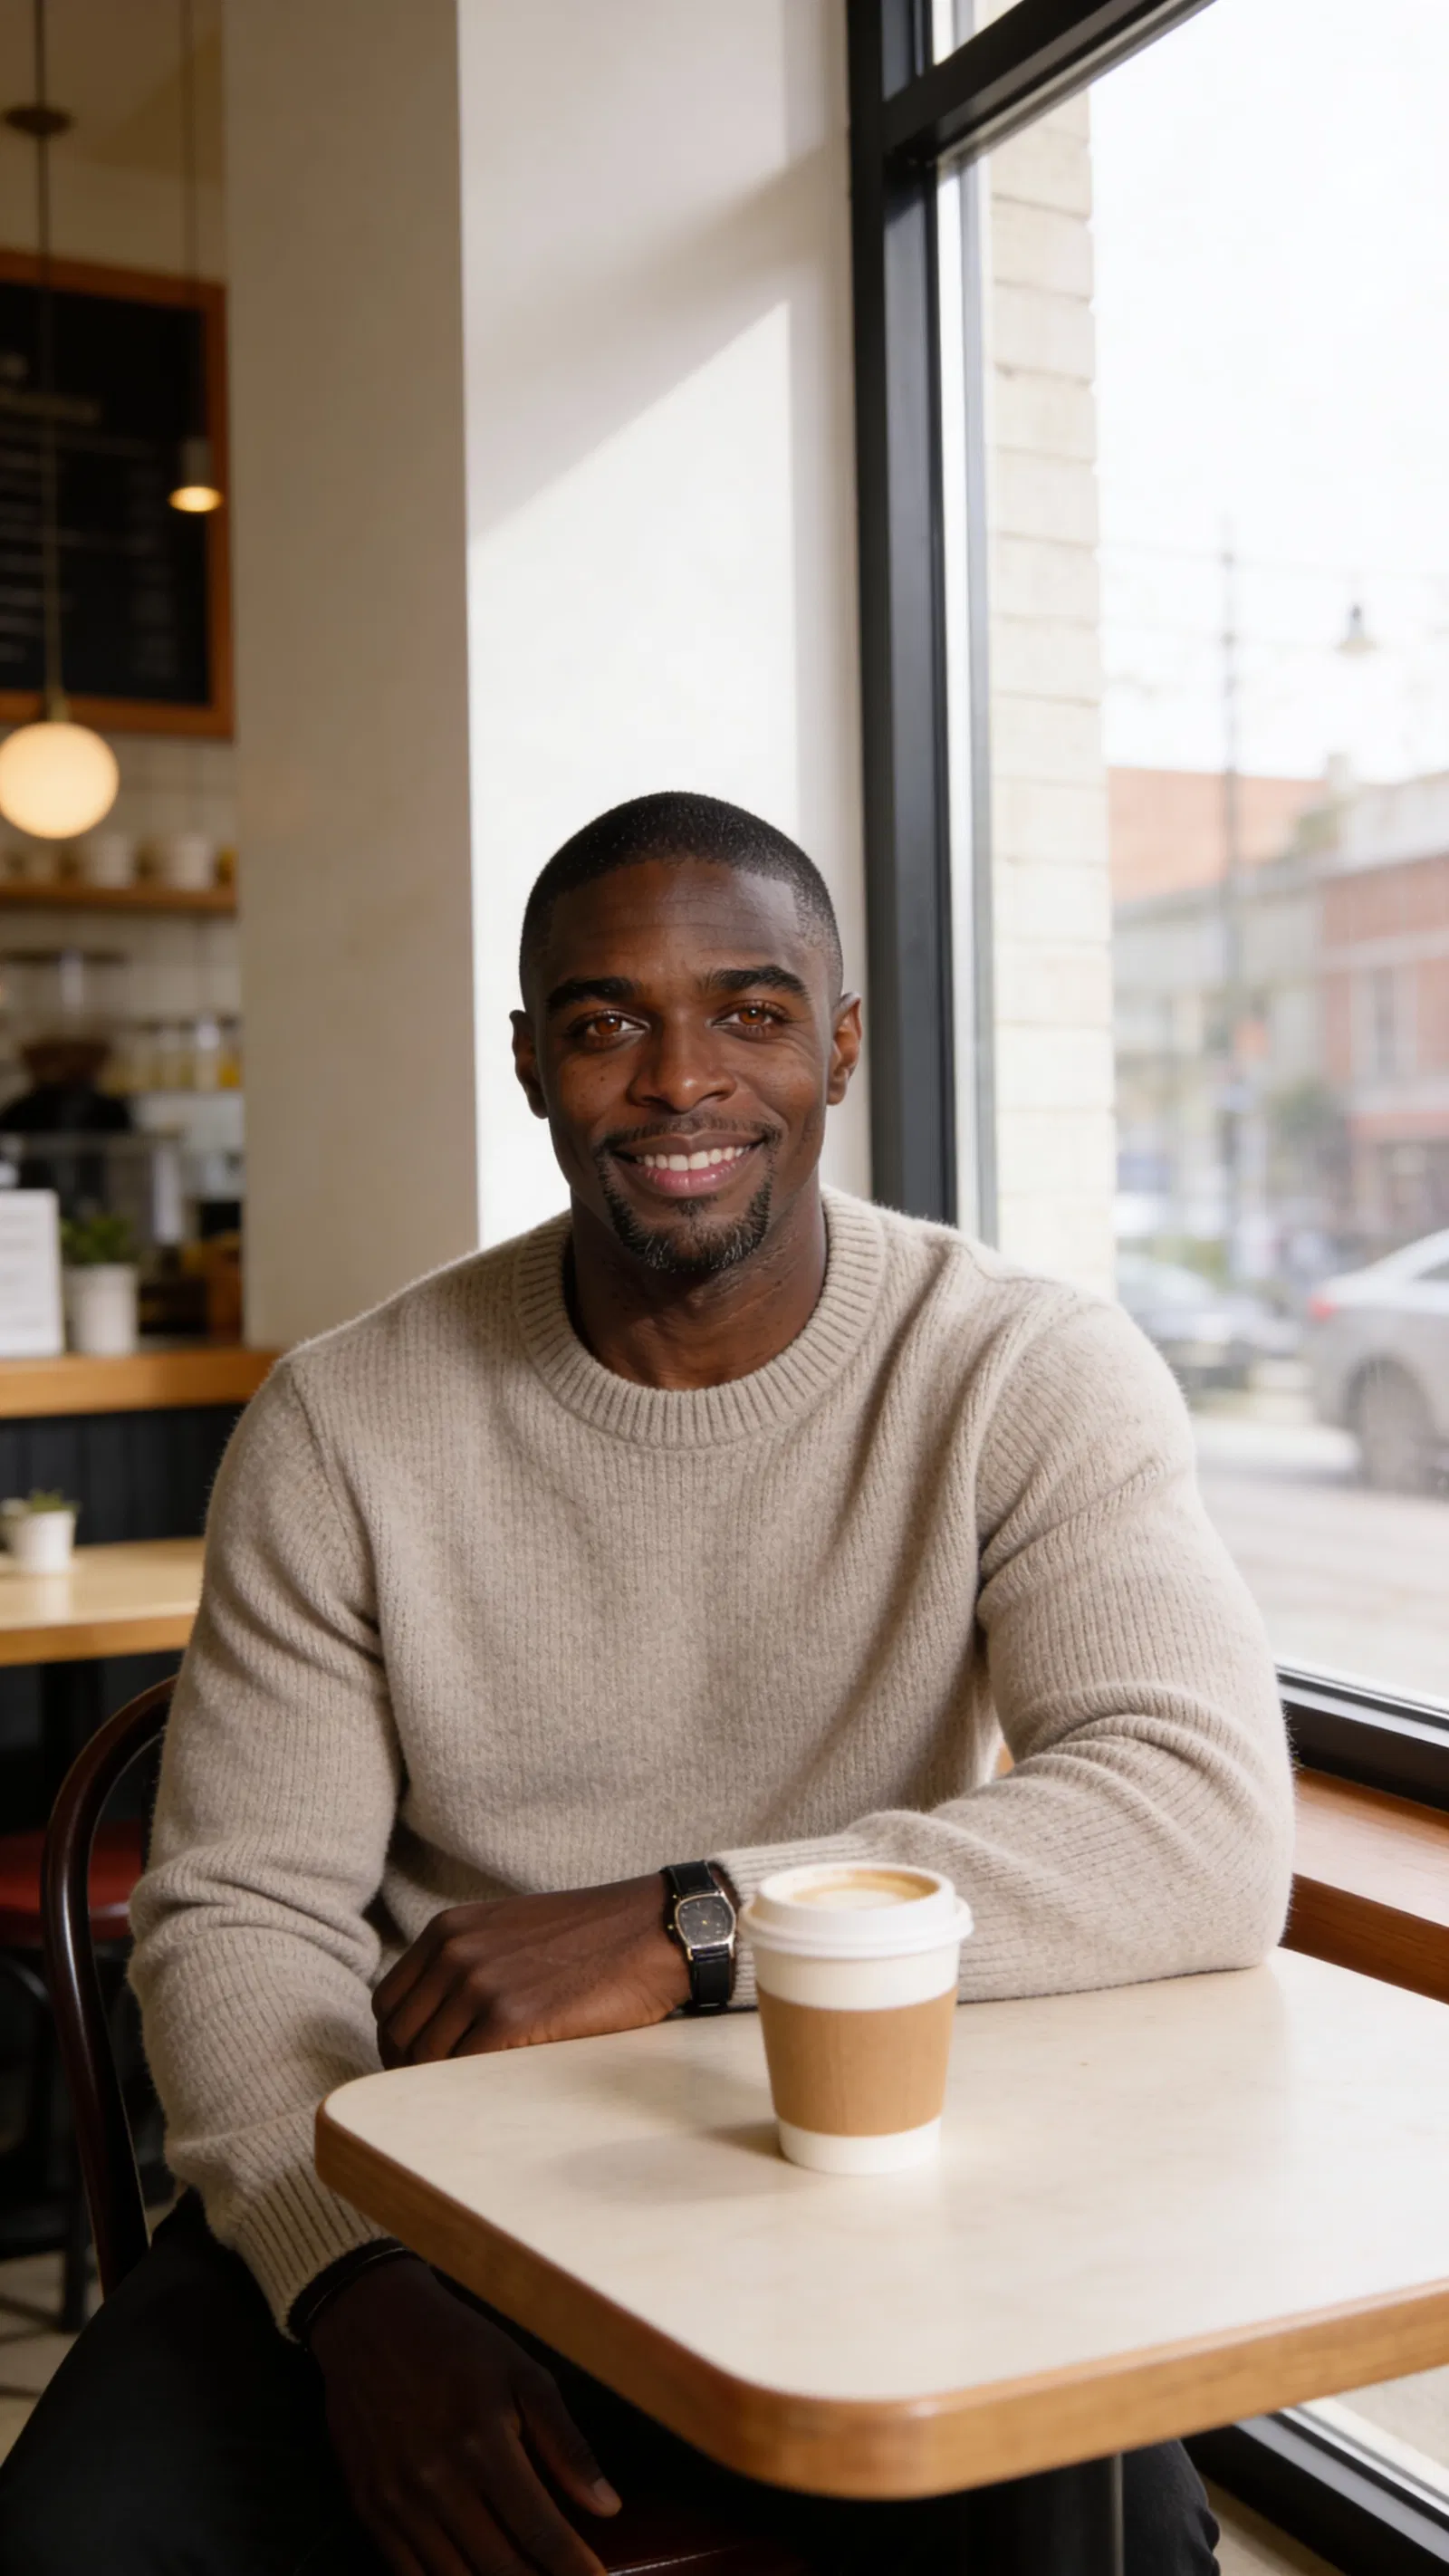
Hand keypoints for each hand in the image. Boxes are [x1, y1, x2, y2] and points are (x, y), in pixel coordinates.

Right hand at [310, 2255, 620, 2575]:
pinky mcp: (368, 2509)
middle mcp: (438, 2482)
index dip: (575, 2569)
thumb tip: (608, 2506)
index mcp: (484, 2444)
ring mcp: (398, 2501)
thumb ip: (565, 2442)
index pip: (540, 2531)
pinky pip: (407, 2573)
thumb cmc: (457, 2344)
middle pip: (500, 2568)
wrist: (369, 2321)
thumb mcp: (522, 2374)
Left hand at [373, 1873, 688, 2066]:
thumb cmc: (590, 1937)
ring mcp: (480, 1985)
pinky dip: (468, 2088)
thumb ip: (466, 1961)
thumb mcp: (509, 1930)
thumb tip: (435, 2021)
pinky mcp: (511, 2018)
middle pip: (399, 2035)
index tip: (419, 2066)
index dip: (397, 2042)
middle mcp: (455, 1953)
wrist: (650, 1930)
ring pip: (427, 2059)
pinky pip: (463, 2070)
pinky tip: (492, 2090)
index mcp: (449, 1930)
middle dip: (413, 2070)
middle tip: (441, 2094)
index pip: (388, 2002)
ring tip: (471, 2096)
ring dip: (443, 2084)